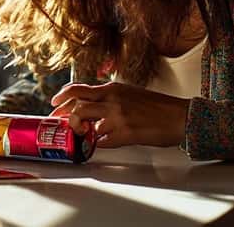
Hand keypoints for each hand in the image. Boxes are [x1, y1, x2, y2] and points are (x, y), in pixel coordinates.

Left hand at [49, 82, 189, 147]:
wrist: (179, 116)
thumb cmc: (157, 106)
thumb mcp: (130, 93)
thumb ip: (110, 97)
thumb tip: (91, 105)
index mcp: (113, 89)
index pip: (79, 89)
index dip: (62, 96)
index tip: (54, 104)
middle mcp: (112, 101)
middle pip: (76, 107)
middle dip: (63, 117)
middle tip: (59, 125)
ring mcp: (117, 118)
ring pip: (85, 124)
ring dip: (80, 132)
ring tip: (81, 135)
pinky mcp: (124, 134)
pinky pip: (101, 142)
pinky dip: (97, 144)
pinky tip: (99, 144)